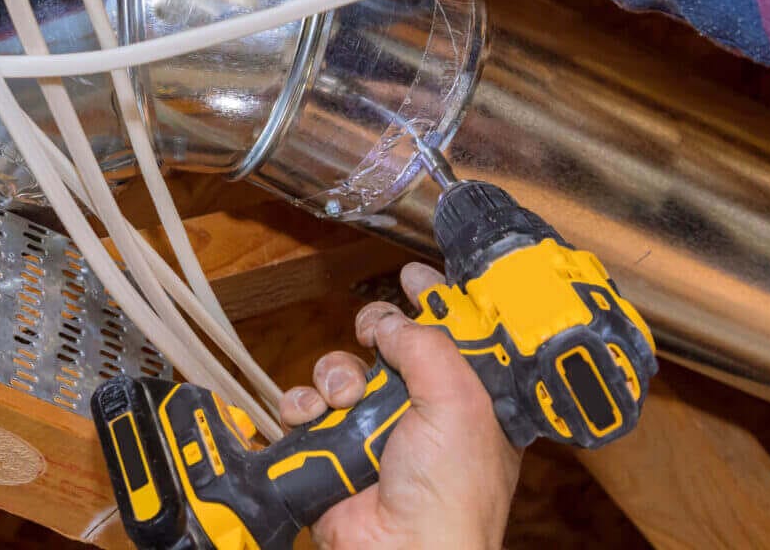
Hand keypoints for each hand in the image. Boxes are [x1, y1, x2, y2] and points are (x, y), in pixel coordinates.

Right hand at [278, 262, 521, 549]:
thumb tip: (394, 320)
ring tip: (346, 400)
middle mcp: (421, 415)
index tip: (414, 274)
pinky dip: (303, 406)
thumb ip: (428, 345)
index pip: (451, 337)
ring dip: (336, 376)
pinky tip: (316, 417)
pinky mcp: (332, 450)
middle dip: (374, 333)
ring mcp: (373, 433)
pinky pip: (306, 407)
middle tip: (373, 335)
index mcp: (466, 403)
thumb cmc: (449, 495)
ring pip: (342, 371)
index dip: (432, 301)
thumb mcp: (459, 402)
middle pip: (388, 345)